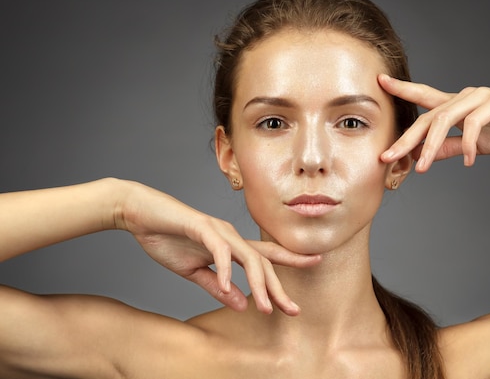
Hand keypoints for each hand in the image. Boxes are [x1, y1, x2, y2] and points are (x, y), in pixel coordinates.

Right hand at [114, 181, 320, 315]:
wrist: (141, 214)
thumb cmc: (168, 238)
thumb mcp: (194, 272)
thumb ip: (218, 287)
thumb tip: (242, 305)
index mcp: (231, 246)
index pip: (266, 257)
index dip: (291, 261)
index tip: (315, 265)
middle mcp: (231, 236)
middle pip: (264, 262)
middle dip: (280, 287)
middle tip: (294, 310)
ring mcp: (218, 231)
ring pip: (248, 257)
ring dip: (258, 284)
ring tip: (266, 308)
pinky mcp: (201, 228)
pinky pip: (219, 251)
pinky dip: (224, 270)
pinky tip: (228, 287)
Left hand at [378, 74, 489, 171]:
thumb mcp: (473, 144)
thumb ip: (449, 147)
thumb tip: (423, 156)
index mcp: (457, 105)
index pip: (423, 96)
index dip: (402, 89)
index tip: (380, 81)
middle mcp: (464, 97)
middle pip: (427, 117)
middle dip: (405, 139)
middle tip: (387, 157)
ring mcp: (479, 98)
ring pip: (445, 119)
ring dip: (431, 146)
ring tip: (421, 168)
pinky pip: (474, 124)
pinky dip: (468, 144)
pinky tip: (468, 162)